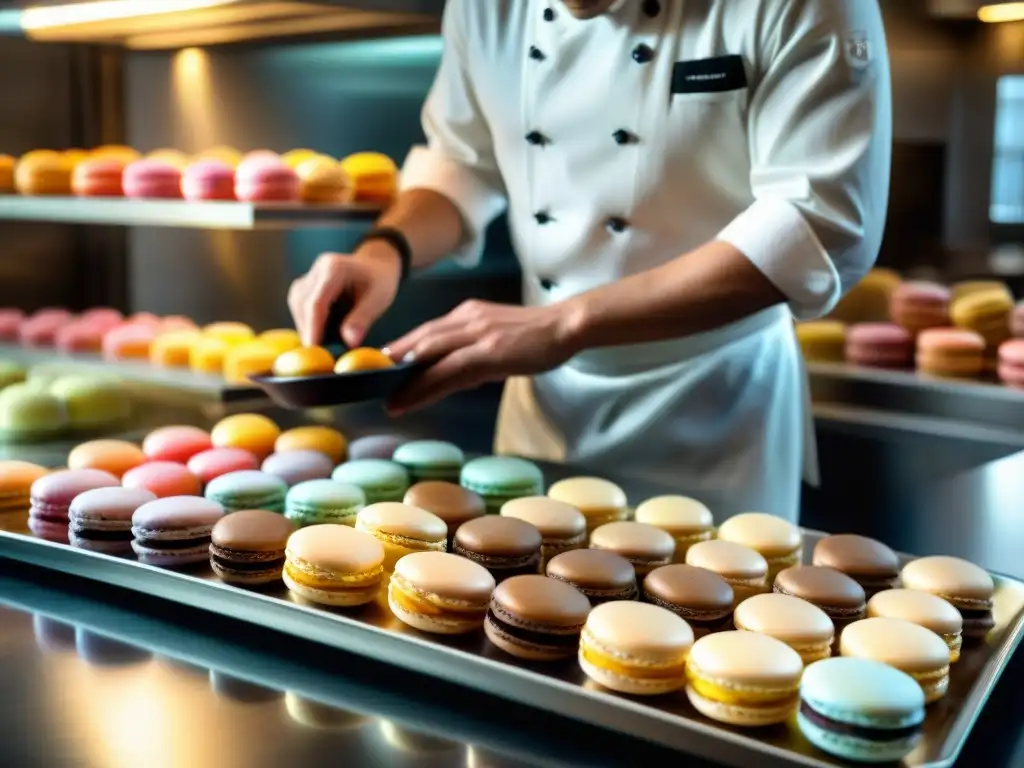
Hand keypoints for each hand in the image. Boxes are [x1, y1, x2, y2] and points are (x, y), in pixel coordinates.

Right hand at [287, 244, 401, 346]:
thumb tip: (350, 342)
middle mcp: (318, 268)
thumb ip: (363, 318)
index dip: (313, 327)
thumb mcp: (379, 299)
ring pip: (297, 305)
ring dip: (306, 326)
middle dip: (309, 330)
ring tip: (322, 343)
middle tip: (319, 353)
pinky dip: (307, 321)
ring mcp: (309, 275)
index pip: (316, 302)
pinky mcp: (305, 284)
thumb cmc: (380, 281)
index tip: (313, 349)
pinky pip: (299, 305)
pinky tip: (320, 332)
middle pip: (302, 304)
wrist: (376, 264)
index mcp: (335, 268)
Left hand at [384, 299, 582, 413]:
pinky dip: (427, 387)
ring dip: (407, 381)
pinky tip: (412, 398)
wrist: (566, 325)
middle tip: (374, 382)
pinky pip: (450, 372)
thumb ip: (475, 345)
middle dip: (396, 363)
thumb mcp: (499, 333)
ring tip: (388, 398)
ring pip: (431, 358)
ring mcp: (477, 336)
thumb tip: (456, 370)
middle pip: (422, 341)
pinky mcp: (488, 353)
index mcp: (469, 313)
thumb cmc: (538, 334)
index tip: (386, 363)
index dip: (404, 347)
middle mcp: (467, 320)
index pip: (429, 331)